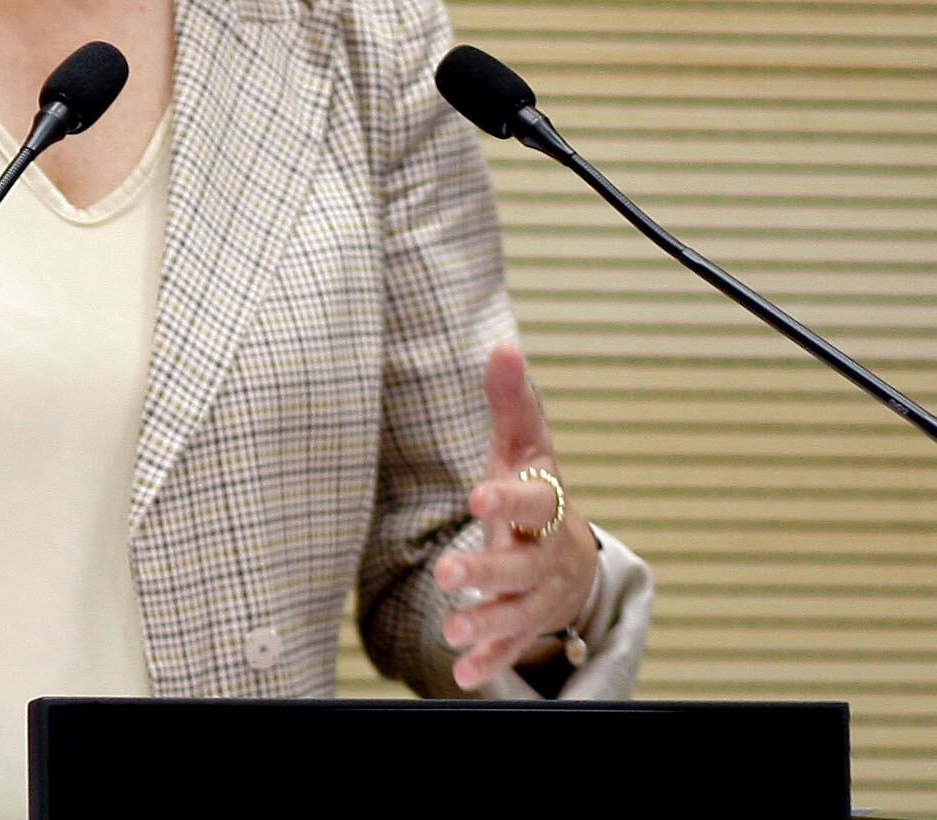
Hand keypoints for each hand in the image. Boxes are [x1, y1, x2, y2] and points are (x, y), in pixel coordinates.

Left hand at [429, 341, 598, 687]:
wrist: (571, 553)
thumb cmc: (535, 491)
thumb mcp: (524, 449)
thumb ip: (511, 402)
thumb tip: (503, 344)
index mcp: (545, 507)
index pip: (532, 502)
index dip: (508, 499)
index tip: (478, 495)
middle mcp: (547, 554)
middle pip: (522, 567)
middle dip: (487, 572)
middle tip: (448, 575)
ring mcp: (541, 595)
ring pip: (518, 614)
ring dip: (486, 624)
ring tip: (449, 629)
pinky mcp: (528, 625)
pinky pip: (511, 649)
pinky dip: (488, 662)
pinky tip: (461, 673)